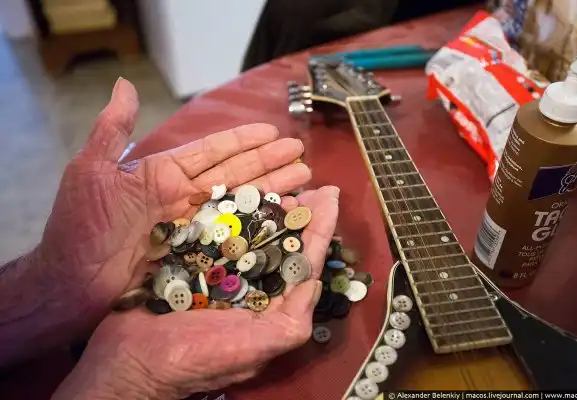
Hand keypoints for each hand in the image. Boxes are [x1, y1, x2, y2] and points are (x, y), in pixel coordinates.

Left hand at [36, 78, 311, 337]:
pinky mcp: (194, 253)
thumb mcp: (92, 171)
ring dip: (271, 190)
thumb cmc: (81, 227)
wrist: (71, 283)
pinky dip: (257, 225)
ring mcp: (190, 226)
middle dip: (269, 163)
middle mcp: (182, 197)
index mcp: (163, 174)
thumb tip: (126, 86)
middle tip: (302, 154)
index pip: (212, 151)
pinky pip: (232, 235)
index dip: (243, 141)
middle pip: (235, 175)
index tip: (273, 131)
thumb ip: (114, 131)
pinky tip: (279, 218)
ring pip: (239, 203)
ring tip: (302, 180)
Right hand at [52, 186, 339, 399]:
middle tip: (308, 182)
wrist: (130, 361)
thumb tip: (315, 285)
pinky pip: (219, 233)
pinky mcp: (194, 263)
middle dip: (298, 214)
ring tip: (281, 182)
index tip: (330, 196)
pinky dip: (232, 213)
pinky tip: (238, 192)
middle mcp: (251, 289)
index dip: (319, 230)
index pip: (304, 264)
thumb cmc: (194, 360)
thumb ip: (290, 323)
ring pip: (253, 235)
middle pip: (282, 244)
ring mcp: (222, 275)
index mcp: (270, 308)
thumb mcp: (252, 349)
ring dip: (269, 209)